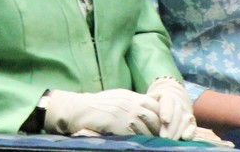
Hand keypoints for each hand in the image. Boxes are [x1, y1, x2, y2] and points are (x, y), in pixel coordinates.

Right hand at [43, 89, 161, 135]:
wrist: (80, 109)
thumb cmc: (96, 104)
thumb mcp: (117, 97)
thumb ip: (131, 101)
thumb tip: (143, 108)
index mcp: (131, 96)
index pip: (154, 104)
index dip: (159, 114)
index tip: (159, 122)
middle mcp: (131, 104)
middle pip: (154, 117)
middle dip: (158, 127)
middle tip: (159, 135)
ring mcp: (126, 116)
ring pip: (147, 128)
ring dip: (150, 136)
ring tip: (152, 141)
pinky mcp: (120, 127)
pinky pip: (136, 136)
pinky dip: (139, 140)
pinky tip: (139, 143)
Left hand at [146, 77, 196, 139]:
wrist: (169, 101)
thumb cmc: (154, 104)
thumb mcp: (150, 100)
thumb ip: (147, 104)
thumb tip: (141, 109)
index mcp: (167, 96)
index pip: (168, 102)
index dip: (166, 111)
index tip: (164, 120)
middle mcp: (178, 103)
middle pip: (177, 114)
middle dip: (171, 127)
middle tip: (164, 137)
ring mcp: (186, 112)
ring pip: (184, 121)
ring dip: (178, 131)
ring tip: (170, 141)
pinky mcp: (191, 122)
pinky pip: (192, 127)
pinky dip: (190, 132)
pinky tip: (185, 138)